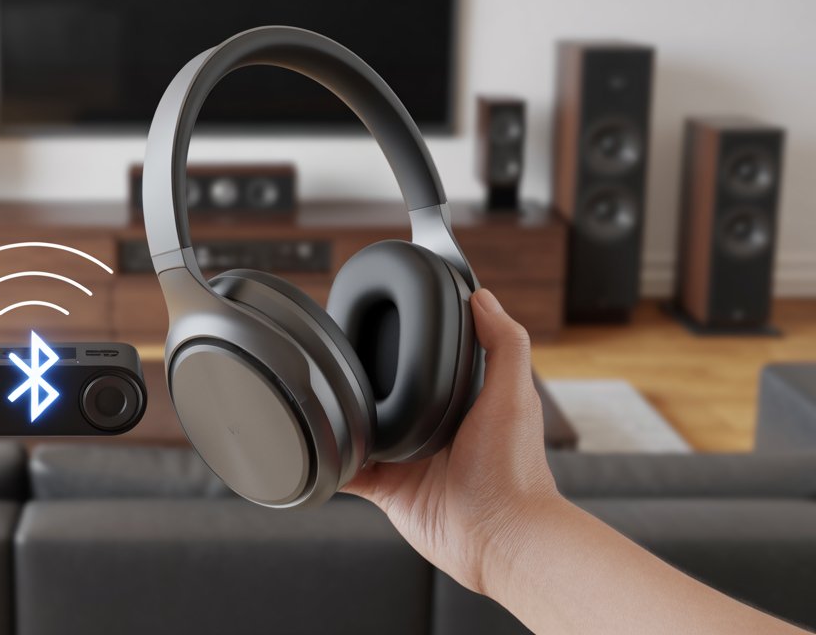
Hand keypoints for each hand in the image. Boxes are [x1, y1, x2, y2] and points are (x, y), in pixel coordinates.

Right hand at [343, 288, 561, 594]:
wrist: (499, 536)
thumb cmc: (513, 470)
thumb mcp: (514, 394)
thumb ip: (504, 343)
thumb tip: (482, 295)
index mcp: (464, 402)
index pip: (431, 362)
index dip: (410, 343)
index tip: (386, 319)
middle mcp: (433, 429)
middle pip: (390, 394)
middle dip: (367, 380)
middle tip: (338, 356)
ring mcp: (408, 460)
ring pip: (364, 429)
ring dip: (344, 417)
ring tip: (321, 393)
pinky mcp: (388, 490)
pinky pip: (349, 470)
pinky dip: (331, 459)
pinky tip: (316, 442)